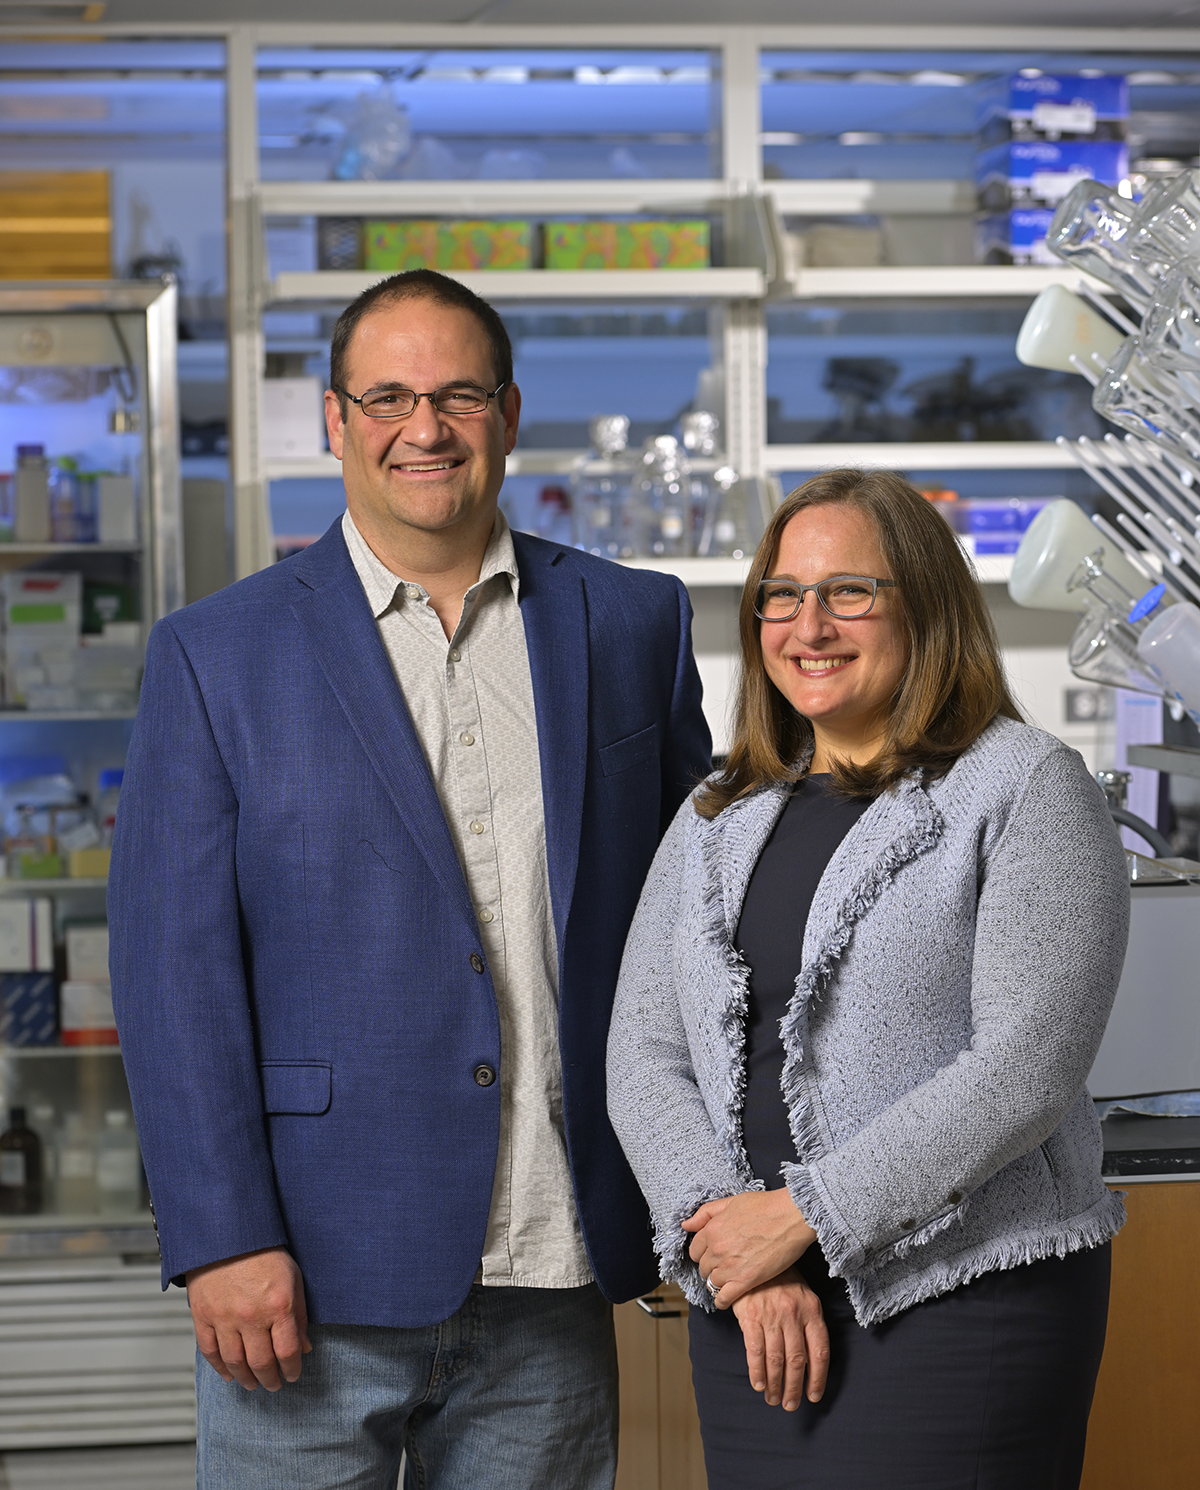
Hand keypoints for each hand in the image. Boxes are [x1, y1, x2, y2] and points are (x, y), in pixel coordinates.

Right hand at [186, 1246, 312, 1390]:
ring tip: (253, 1384)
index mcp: (279, 1305)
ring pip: (235, 1363)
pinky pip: (210, 1351)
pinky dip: (220, 1368)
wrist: (228, 1234)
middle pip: (262, 1363)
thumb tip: (303, 1347)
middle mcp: (251, 1316)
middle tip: (274, 1385)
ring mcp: (225, 1318)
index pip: (288, 1351)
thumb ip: (299, 1315)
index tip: (293, 1375)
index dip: (292, 1369)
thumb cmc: (264, 1252)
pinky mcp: (203, 1315)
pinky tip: (229, 1374)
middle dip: (270, 1379)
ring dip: (246, 1379)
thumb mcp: (293, 1278)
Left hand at [684, 1189, 815, 1307]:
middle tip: (723, 1265)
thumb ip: (706, 1213)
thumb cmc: (765, 1206)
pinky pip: (723, 1298)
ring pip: (711, 1283)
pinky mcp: (745, 1281)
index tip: (712, 1254)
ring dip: (718, 1282)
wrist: (791, 1216)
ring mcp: (730, 1267)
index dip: (703, 1252)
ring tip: (728, 1280)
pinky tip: (727, 1298)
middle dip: (711, 1267)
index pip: (694, 1249)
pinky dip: (722, 1301)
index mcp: (712, 1229)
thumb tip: (685, 1224)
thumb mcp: (731, 1202)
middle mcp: (716, 1249)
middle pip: (703, 1267)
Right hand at [731, 1267, 828, 1409]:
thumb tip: (810, 1361)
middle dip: (794, 1388)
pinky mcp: (751, 1316)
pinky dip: (757, 1372)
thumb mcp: (802, 1295)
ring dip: (775, 1385)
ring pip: (776, 1360)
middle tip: (790, 1405)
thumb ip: (808, 1323)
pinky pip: (755, 1351)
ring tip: (774, 1399)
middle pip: (797, 1361)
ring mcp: (772, 1315)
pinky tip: (759, 1385)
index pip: (820, 1352)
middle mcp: (794, 1314)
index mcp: (812, 1310)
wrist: (752, 1256)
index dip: (818, 1378)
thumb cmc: (780, 1280)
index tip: (813, 1396)